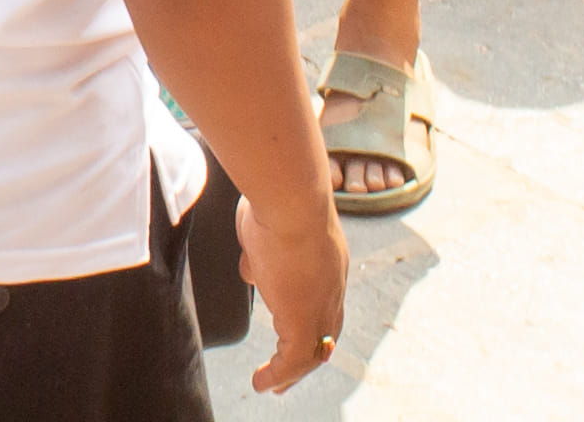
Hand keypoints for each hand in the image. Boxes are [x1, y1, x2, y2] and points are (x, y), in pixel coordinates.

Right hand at [238, 180, 350, 393]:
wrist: (290, 200)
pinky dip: (279, 376)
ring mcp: (319, 306)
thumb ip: (262, 247)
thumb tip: (253, 266)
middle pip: (324, 332)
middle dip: (309, 354)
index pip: (324, 301)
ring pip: (311, 351)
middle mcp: (330, 288)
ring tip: (272, 385)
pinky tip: (262, 383)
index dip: (313, 319)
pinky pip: (293, 361)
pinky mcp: (301, 320)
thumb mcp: (267, 224)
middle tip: (291, 372)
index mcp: (326, 262)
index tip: (295, 331)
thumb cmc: (277, 198)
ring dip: (291, 372)